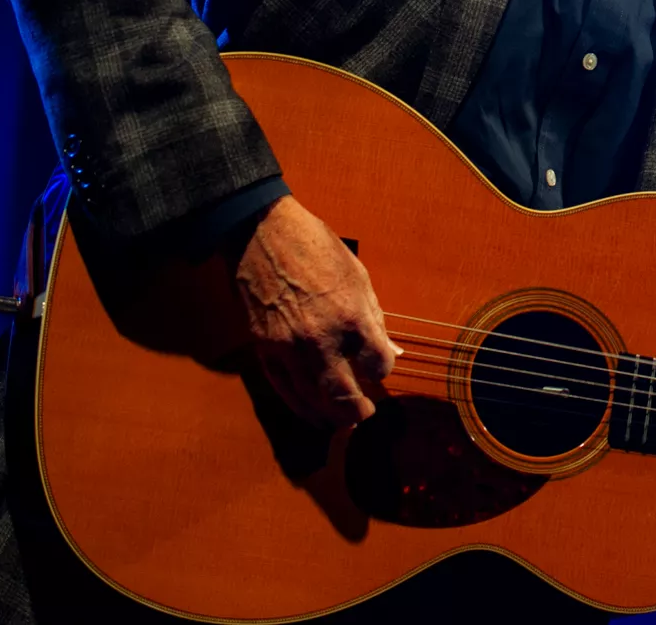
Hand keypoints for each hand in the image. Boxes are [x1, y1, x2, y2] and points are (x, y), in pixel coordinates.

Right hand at [231, 194, 402, 428]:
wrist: (262, 234)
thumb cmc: (316, 250)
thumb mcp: (358, 277)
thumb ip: (375, 318)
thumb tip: (392, 351)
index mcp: (351, 316)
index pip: (378, 365)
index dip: (383, 369)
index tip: (380, 366)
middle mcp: (320, 339)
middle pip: (344, 396)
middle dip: (358, 411)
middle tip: (365, 414)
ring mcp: (288, 348)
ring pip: (312, 401)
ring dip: (330, 417)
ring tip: (342, 422)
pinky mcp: (264, 350)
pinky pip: (284, 390)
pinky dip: (300, 407)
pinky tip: (312, 414)